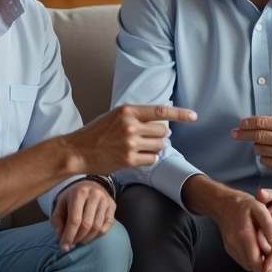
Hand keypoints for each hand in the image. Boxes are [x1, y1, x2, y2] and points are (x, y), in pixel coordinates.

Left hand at [51, 179, 114, 250]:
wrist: (91, 184)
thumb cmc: (73, 196)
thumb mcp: (61, 203)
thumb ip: (57, 219)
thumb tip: (60, 234)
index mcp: (79, 193)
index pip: (74, 220)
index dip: (69, 236)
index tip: (64, 247)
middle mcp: (94, 195)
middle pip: (86, 225)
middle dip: (77, 238)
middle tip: (72, 244)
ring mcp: (105, 200)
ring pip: (97, 227)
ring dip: (87, 239)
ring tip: (80, 240)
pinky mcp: (112, 206)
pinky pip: (106, 226)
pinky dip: (97, 235)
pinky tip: (90, 235)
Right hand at [64, 104, 196, 173]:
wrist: (78, 151)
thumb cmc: (96, 133)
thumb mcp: (115, 116)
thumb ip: (135, 116)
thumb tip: (159, 120)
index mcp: (127, 111)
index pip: (161, 111)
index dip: (180, 114)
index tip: (194, 116)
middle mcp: (130, 126)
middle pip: (163, 131)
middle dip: (159, 135)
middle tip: (146, 137)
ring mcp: (130, 144)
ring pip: (159, 145)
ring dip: (154, 147)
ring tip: (139, 147)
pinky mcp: (129, 160)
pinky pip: (152, 159)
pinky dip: (149, 158)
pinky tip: (136, 157)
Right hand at [186, 177, 271, 271]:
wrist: (223, 203)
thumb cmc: (242, 204)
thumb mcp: (259, 207)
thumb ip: (269, 225)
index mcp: (244, 234)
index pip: (256, 261)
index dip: (267, 265)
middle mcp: (235, 243)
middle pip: (251, 267)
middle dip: (263, 266)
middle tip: (270, 258)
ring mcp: (230, 247)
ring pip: (246, 265)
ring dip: (256, 263)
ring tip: (263, 252)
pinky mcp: (228, 248)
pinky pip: (241, 260)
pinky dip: (249, 259)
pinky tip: (254, 249)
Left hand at [231, 115, 271, 172]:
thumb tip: (253, 124)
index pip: (261, 123)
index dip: (247, 123)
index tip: (240, 124)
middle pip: (257, 136)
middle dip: (243, 134)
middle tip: (235, 133)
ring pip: (259, 150)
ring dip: (257, 146)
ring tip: (264, 143)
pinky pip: (265, 161)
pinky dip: (264, 156)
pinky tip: (271, 153)